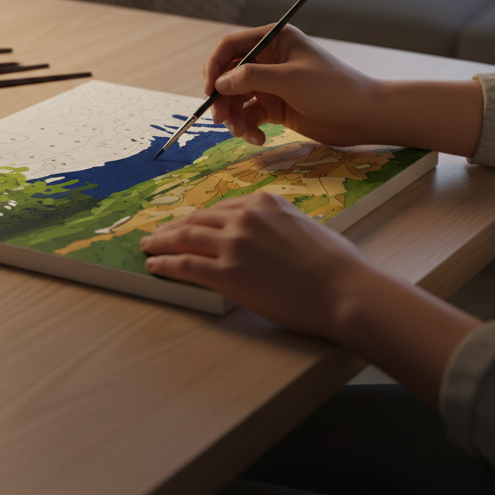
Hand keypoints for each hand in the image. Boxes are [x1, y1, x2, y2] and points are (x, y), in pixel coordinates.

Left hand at [141, 192, 372, 339]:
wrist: (346, 291)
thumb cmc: (337, 267)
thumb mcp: (305, 227)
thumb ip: (277, 226)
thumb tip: (265, 237)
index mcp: (264, 202)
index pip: (221, 208)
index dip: (200, 219)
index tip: (187, 224)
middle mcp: (244, 217)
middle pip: (198, 219)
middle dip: (174, 227)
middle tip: (158, 234)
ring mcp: (233, 244)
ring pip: (185, 237)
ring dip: (161, 242)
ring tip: (148, 247)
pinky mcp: (227, 273)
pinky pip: (185, 264)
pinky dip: (164, 263)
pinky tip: (154, 266)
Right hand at [204, 25, 381, 146]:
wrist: (364, 116)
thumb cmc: (332, 89)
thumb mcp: (289, 79)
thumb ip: (251, 78)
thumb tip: (219, 83)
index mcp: (273, 40)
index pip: (230, 47)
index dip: (214, 67)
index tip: (210, 91)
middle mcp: (268, 60)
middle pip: (229, 76)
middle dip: (223, 98)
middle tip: (220, 119)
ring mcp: (271, 84)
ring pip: (236, 99)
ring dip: (234, 117)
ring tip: (244, 133)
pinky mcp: (275, 107)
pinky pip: (250, 115)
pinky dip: (248, 128)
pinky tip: (259, 139)